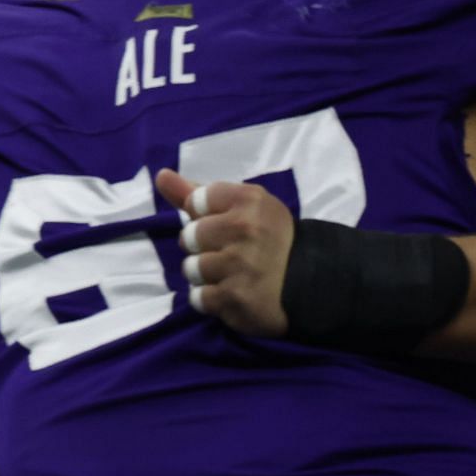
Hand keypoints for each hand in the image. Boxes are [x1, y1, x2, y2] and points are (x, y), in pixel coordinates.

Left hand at [156, 169, 293, 336]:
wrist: (314, 283)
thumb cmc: (272, 239)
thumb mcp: (245, 207)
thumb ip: (198, 193)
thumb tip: (160, 175)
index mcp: (249, 200)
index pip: (195, 201)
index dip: (205, 215)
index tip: (227, 224)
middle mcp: (244, 229)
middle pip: (188, 236)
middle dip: (203, 247)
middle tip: (233, 253)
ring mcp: (239, 265)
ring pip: (191, 268)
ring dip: (206, 275)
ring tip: (233, 275)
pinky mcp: (234, 297)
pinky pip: (198, 297)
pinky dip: (212, 299)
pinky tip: (233, 294)